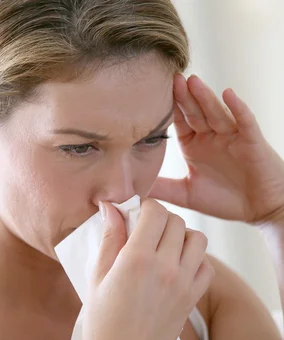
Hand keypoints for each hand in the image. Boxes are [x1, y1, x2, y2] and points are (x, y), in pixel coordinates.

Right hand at [78, 199, 213, 339]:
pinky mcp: (192, 299)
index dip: (145, 206)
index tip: (135, 214)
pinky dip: (196, 259)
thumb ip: (109, 237)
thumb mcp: (97, 274)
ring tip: (164, 246)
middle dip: (161, 219)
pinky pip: (207, 266)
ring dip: (182, 236)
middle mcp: (165, 268)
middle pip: (177, 222)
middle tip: (146, 230)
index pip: (156, 212)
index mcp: (137, 259)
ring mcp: (183, 284)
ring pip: (197, 239)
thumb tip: (111, 207)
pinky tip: (177, 265)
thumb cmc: (102, 320)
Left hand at [150, 73, 283, 224]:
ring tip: (191, 81)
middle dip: (182, 95)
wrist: (261, 211)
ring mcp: (232, 137)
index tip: (149, 94)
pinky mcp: (252, 142)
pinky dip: (237, 108)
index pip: (178, 122)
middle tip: (168, 78)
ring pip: (216, 112)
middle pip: (195, 112)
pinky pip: (244, 121)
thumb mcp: (185, 194)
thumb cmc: (226, 201)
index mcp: (194, 145)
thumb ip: (161, 188)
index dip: (166, 109)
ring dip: (205, 97)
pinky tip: (228, 94)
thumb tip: (129, 188)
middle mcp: (211, 137)